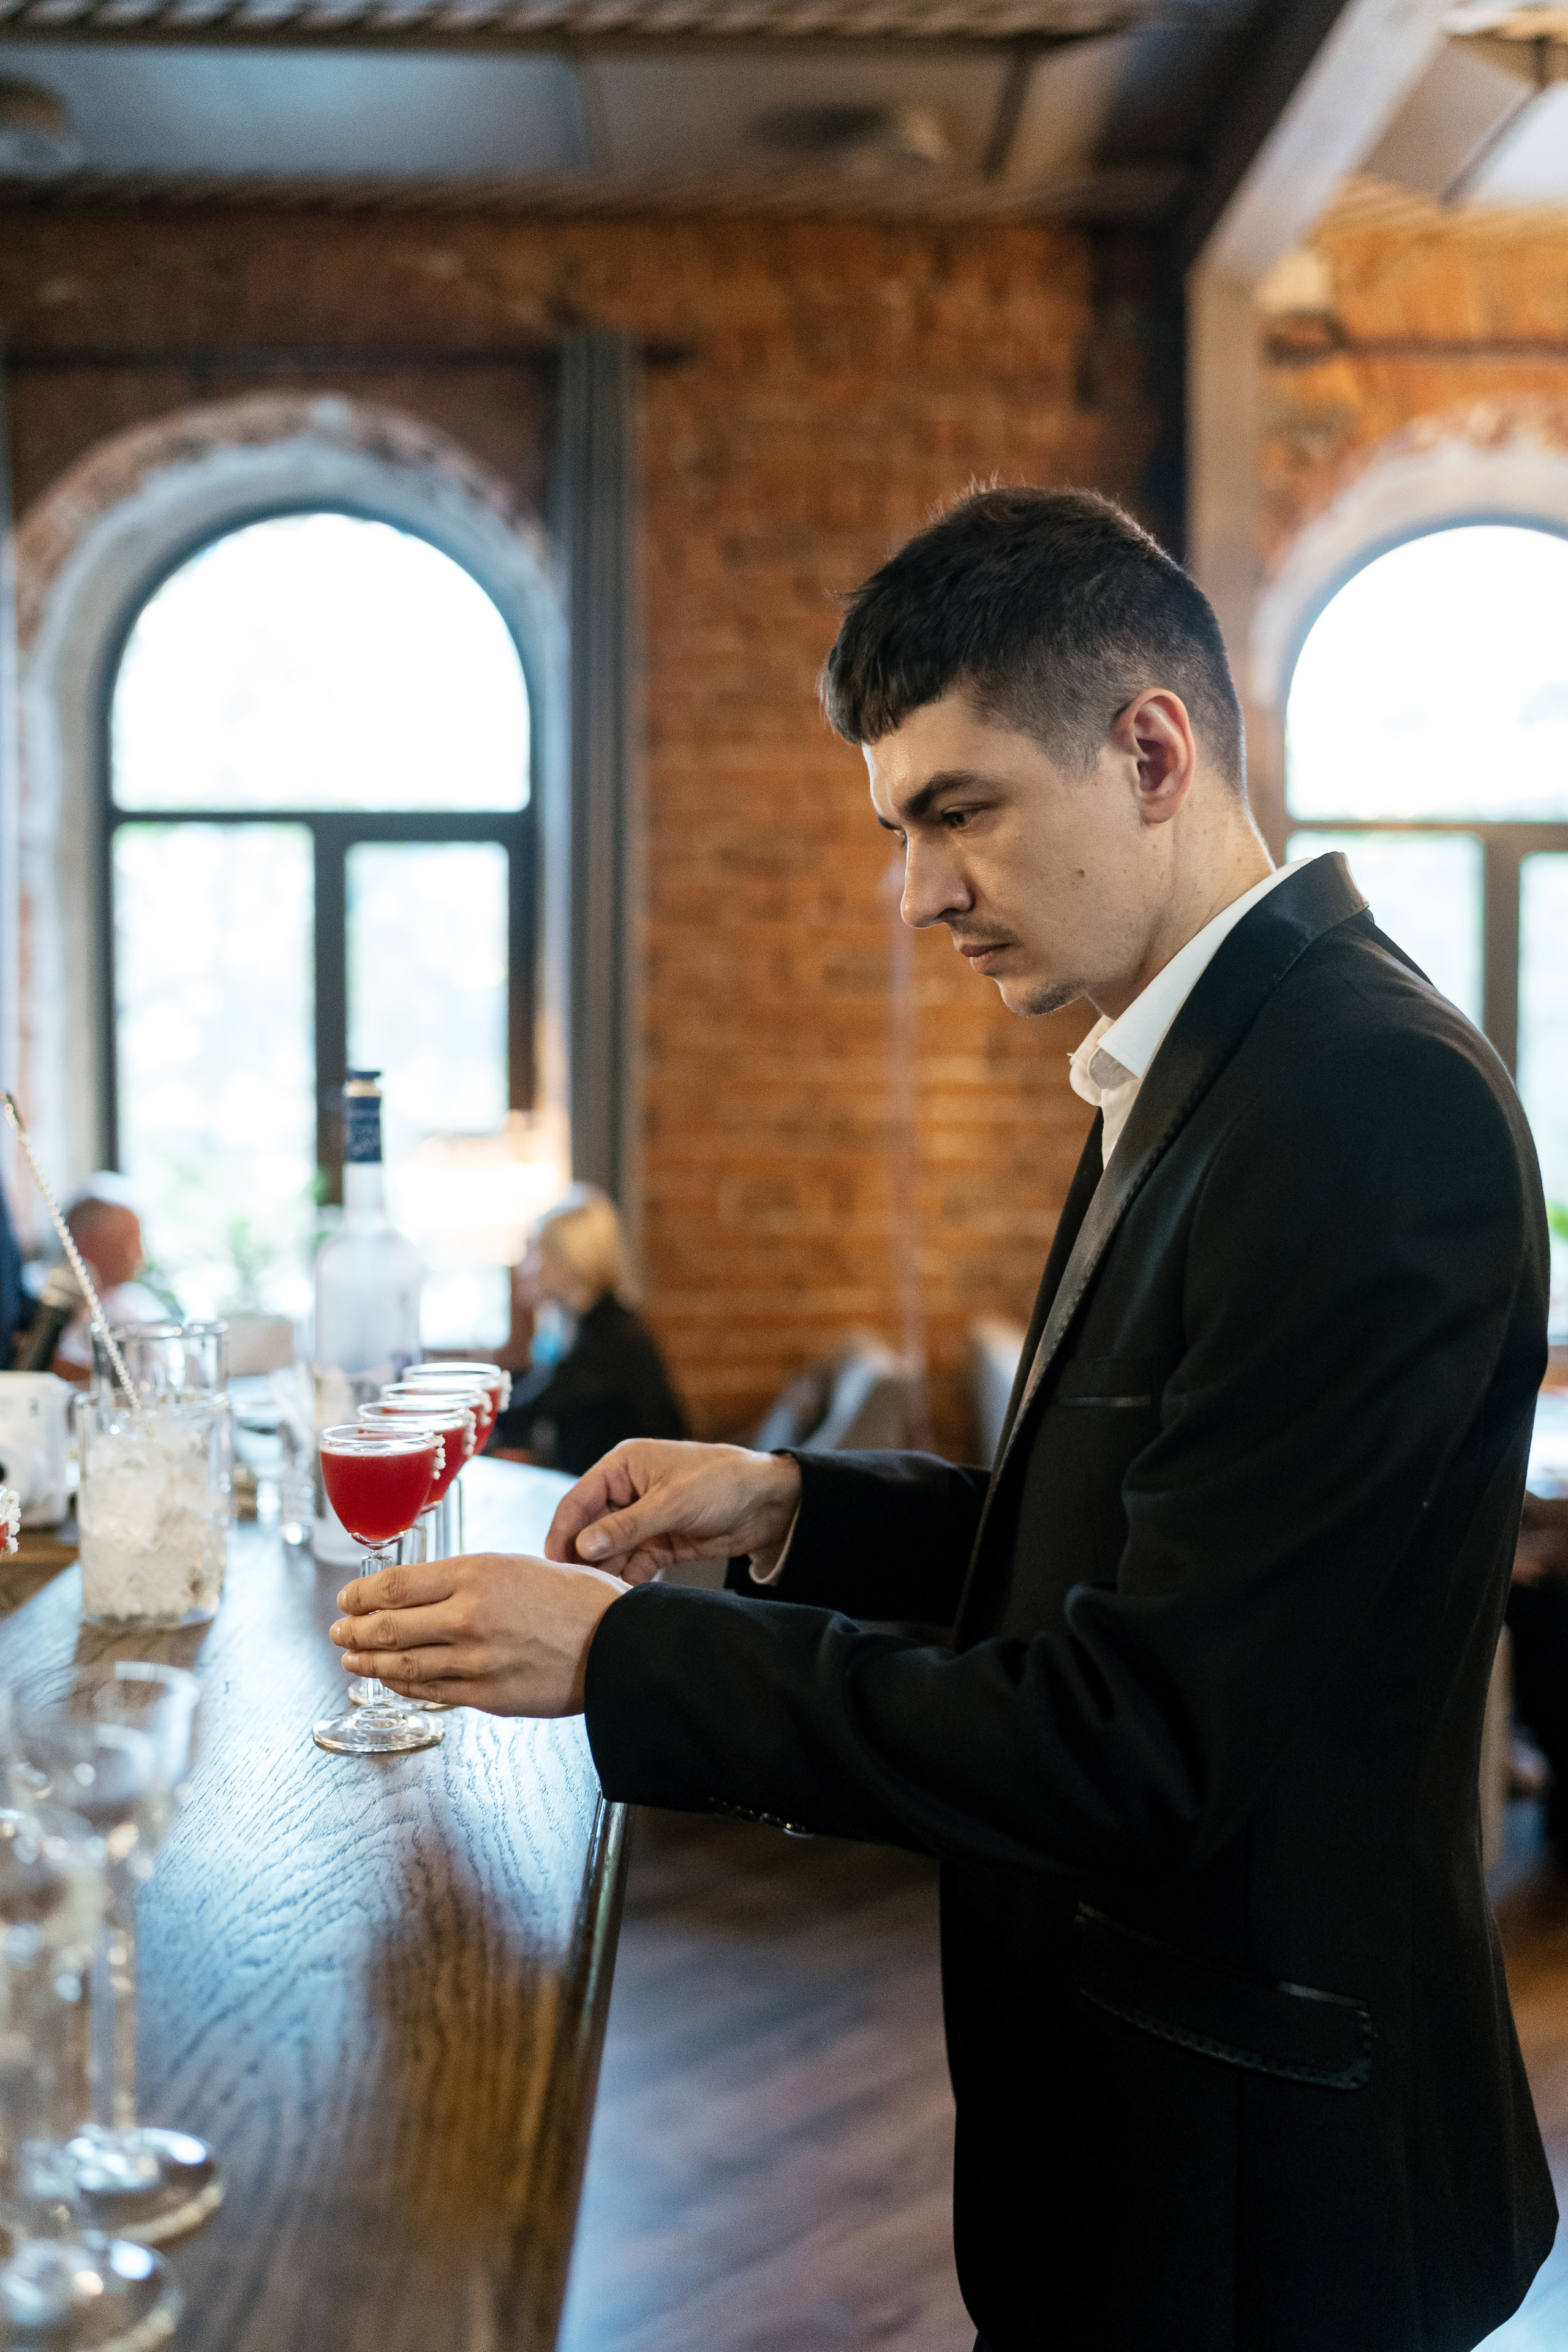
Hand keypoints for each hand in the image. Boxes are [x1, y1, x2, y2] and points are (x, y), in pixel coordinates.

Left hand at [330, 1552, 626, 1716]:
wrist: (617, 1643)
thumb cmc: (576, 1600)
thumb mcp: (518, 1566)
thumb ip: (468, 1579)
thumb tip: (424, 1591)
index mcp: (474, 1574)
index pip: (394, 1586)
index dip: (360, 1595)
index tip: (347, 1600)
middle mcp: (466, 1616)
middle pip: (386, 1626)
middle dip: (353, 1631)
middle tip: (338, 1632)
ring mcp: (472, 1660)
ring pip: (401, 1663)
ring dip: (368, 1662)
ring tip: (351, 1660)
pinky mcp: (483, 1695)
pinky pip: (428, 1690)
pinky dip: (401, 1685)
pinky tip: (389, 1679)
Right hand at [545, 1439, 801, 1583]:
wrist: (772, 1503)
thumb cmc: (723, 1482)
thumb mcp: (673, 1502)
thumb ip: (626, 1526)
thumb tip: (582, 1546)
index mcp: (623, 1466)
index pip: (579, 1500)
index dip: (563, 1532)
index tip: (554, 1566)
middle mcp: (628, 1492)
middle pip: (590, 1529)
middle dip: (584, 1558)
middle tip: (575, 1590)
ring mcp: (644, 1519)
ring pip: (610, 1551)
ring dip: (606, 1573)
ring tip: (600, 1598)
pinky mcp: (661, 1543)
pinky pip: (634, 1564)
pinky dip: (628, 1580)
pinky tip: (624, 1597)